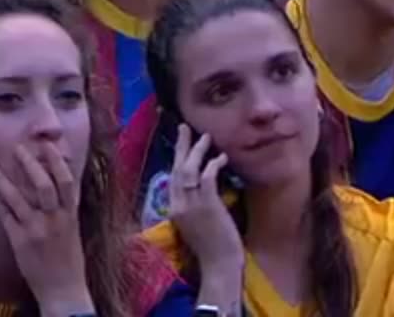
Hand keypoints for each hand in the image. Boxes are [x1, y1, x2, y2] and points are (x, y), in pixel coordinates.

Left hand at [0, 144, 92, 316]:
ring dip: (2, 178)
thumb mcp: (74, 229)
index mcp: (71, 214)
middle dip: (29, 164)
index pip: (67, 181)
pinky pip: (4, 215)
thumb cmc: (69, 259)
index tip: (46, 145)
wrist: (63, 288)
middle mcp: (55, 219)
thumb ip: (66, 207)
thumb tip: (59, 184)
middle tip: (17, 148)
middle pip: (43, 185)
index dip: (57, 161)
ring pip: (18, 198)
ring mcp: (36, 229)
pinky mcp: (20, 241)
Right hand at [169, 126, 244, 276]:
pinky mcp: (207, 205)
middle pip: (176, 169)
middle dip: (181, 146)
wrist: (218, 266)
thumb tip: (200, 186)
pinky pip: (207, 177)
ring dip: (197, 151)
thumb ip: (193, 206)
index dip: (175, 160)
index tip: (180, 145)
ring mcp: (191, 205)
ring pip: (189, 170)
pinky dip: (213, 165)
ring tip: (206, 137)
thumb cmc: (211, 248)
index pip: (171, 179)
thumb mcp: (195, 224)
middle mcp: (178, 205)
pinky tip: (221, 158)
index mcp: (173, 211)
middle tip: (184, 127)